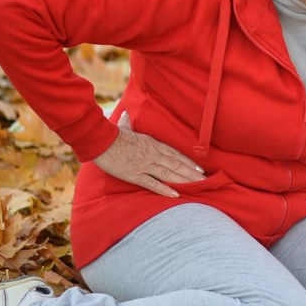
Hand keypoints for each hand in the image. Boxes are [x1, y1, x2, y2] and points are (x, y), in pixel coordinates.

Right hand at [91, 111, 205, 196]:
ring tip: (197, 186)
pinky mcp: (134, 175)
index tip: (199, 168)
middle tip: (205, 179)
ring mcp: (144, 165)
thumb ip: (129, 121)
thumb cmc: (112, 134)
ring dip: (184, 180)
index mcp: (152, 143)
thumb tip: (128, 112)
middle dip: (191, 173)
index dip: (188, 161)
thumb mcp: (125, 125)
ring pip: (168, 174)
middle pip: (176, 165)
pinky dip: (165, 189)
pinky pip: (152, 183)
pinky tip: (176, 194)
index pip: (175, 153)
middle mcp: (152, 154)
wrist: (100, 141)